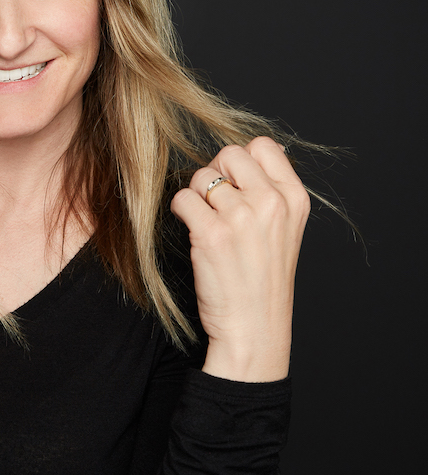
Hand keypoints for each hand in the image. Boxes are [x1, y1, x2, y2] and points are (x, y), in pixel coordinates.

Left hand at [170, 137, 310, 381]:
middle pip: (229, 153)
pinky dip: (181, 210)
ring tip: (205, 222)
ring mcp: (241, 217)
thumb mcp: (285, 229)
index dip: (241, 160)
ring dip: (195, 196)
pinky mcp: (212, 234)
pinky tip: (192, 229)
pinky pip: (183, 198)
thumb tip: (253, 152)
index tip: (236, 184)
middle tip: (214, 202)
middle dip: (214, 172)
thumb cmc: (263, 281)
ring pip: (201, 175)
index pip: (263, 145)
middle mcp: (271, 203)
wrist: (255, 329)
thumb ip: (272, 191)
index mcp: (294, 198)